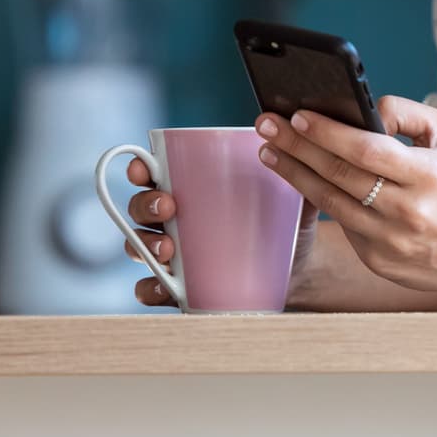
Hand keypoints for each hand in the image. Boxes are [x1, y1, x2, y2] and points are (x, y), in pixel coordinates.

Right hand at [124, 158, 320, 305]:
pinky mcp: (181, 289)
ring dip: (144, 246)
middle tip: (168, 207)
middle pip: (140, 209)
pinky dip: (150, 289)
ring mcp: (174, 255)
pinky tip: (163, 287)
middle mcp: (175, 221)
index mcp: (192, 190)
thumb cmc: (285, 222)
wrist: (298, 270)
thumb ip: (293, 170)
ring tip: (168, 249)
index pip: (155, 174)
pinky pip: (152, 290)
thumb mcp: (291, 194)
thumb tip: (289, 147)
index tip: (144, 168)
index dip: (140, 168)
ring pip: (139, 247)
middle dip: (145, 205)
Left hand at [253, 97, 436, 293]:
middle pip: (338, 175)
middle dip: (296, 146)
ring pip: (330, 202)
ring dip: (294, 173)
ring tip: (270, 151)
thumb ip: (407, 112)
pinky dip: (319, 200)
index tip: (297, 115)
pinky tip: (302, 179)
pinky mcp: (379, 262)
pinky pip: (342, 224)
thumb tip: (364, 110)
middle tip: (267, 125)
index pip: (366, 150)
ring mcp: (390, 241)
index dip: (327, 132)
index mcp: (428, 176)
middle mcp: (408, 212)